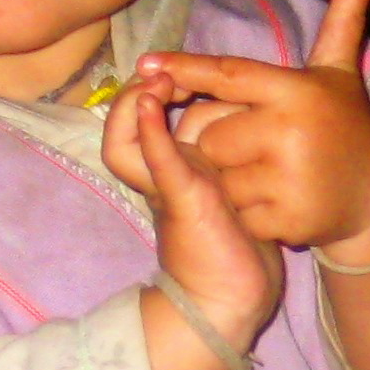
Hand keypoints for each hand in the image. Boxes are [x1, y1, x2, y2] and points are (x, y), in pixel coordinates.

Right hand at [103, 72, 282, 333]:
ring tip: (154, 86)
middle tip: (161, 72)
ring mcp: (165, 188)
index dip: (148, 92)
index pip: (139, 122)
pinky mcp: (182, 200)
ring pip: (122, 146)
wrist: (233, 299)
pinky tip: (153, 105)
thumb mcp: (230, 189)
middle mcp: (159, 177)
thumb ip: (230, 154)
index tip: (173, 70)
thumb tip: (247, 111)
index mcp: (169, 170)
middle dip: (135, 94)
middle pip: (121, 128)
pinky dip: (152, 132)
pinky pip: (159, 162)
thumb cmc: (237, 245)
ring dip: (133, 110)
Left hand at [135, 0, 369, 251]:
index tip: (145, 61)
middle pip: (211, 134)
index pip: (226, 74)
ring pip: (218, 177)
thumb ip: (340, 24)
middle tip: (254, 148)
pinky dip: (245, 212)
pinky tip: (271, 204)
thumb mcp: (339, 74)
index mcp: (296, 91)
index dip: (184, 67)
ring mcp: (288, 177)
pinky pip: (236, 212)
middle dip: (220, 144)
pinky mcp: (288, 218)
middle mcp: (290, 130)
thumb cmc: (346, 125)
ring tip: (266, 176)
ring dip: (230, 181)